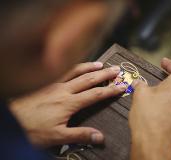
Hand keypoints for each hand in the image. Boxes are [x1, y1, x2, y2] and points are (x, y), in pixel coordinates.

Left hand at [9, 62, 126, 147]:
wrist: (11, 120)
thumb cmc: (33, 129)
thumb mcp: (58, 137)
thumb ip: (80, 135)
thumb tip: (100, 137)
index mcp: (69, 103)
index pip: (95, 95)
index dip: (110, 91)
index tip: (122, 87)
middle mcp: (63, 90)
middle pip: (88, 79)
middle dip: (104, 74)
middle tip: (116, 69)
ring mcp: (53, 84)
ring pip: (75, 71)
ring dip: (89, 67)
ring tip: (100, 63)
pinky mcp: (45, 83)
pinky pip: (61, 70)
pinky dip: (72, 66)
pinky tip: (75, 66)